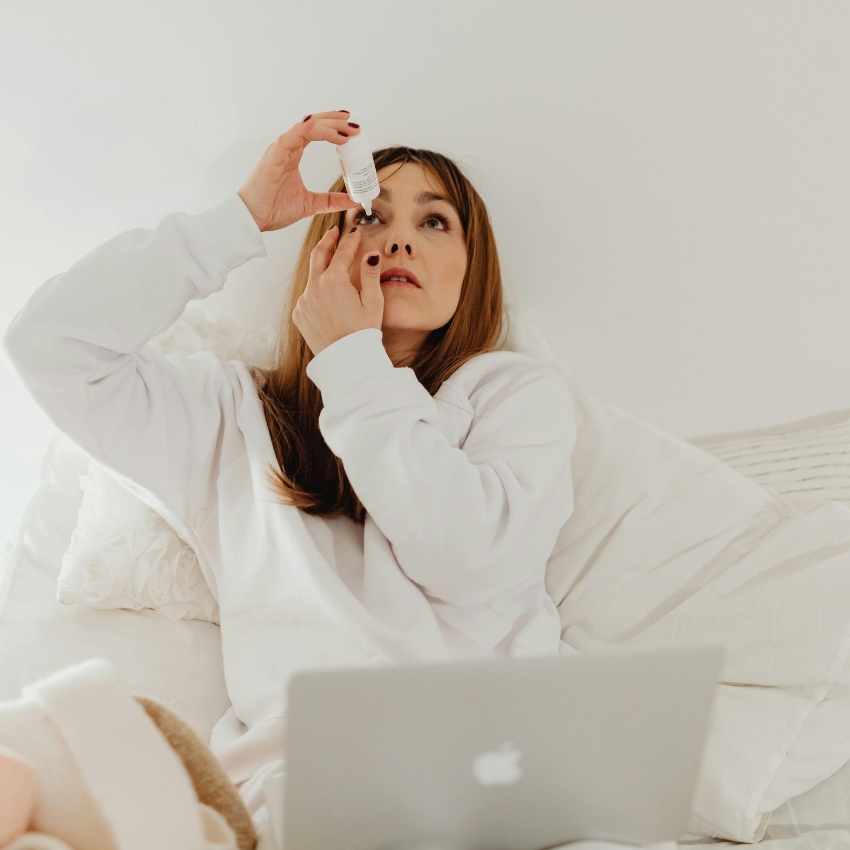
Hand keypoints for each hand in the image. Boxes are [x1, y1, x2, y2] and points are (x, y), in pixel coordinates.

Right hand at [237, 110, 360, 231]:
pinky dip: (306, 129)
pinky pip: (291, 136)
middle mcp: (287, 148)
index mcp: (293, 155)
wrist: (253, 220)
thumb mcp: (310, 204)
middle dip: (336, 123)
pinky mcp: (274, 156)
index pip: (316, 132)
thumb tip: (352, 201)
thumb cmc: (273, 209)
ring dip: (327, 126)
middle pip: (314, 125)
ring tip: (346, 128)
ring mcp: (280, 150)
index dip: (334, 128)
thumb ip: (330, 201)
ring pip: (306, 128)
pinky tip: (319, 125)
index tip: (353, 130)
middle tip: (355, 126)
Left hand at [292, 226, 383, 355]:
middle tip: (333, 232)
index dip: (350, 241)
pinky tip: (329, 302)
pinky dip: (318, 293)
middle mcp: (315, 287)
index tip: (355, 232)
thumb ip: (370, 274)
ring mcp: (304, 300)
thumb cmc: (362, 333)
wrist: (345, 359)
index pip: (343, 252)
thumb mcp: (373, 302)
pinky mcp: (299, 313)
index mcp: (335, 281)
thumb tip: (370, 254)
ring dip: (323, 271)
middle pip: (318, 255)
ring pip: (313, 277)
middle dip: (327, 241)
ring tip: (334, 271)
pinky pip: (308, 296)